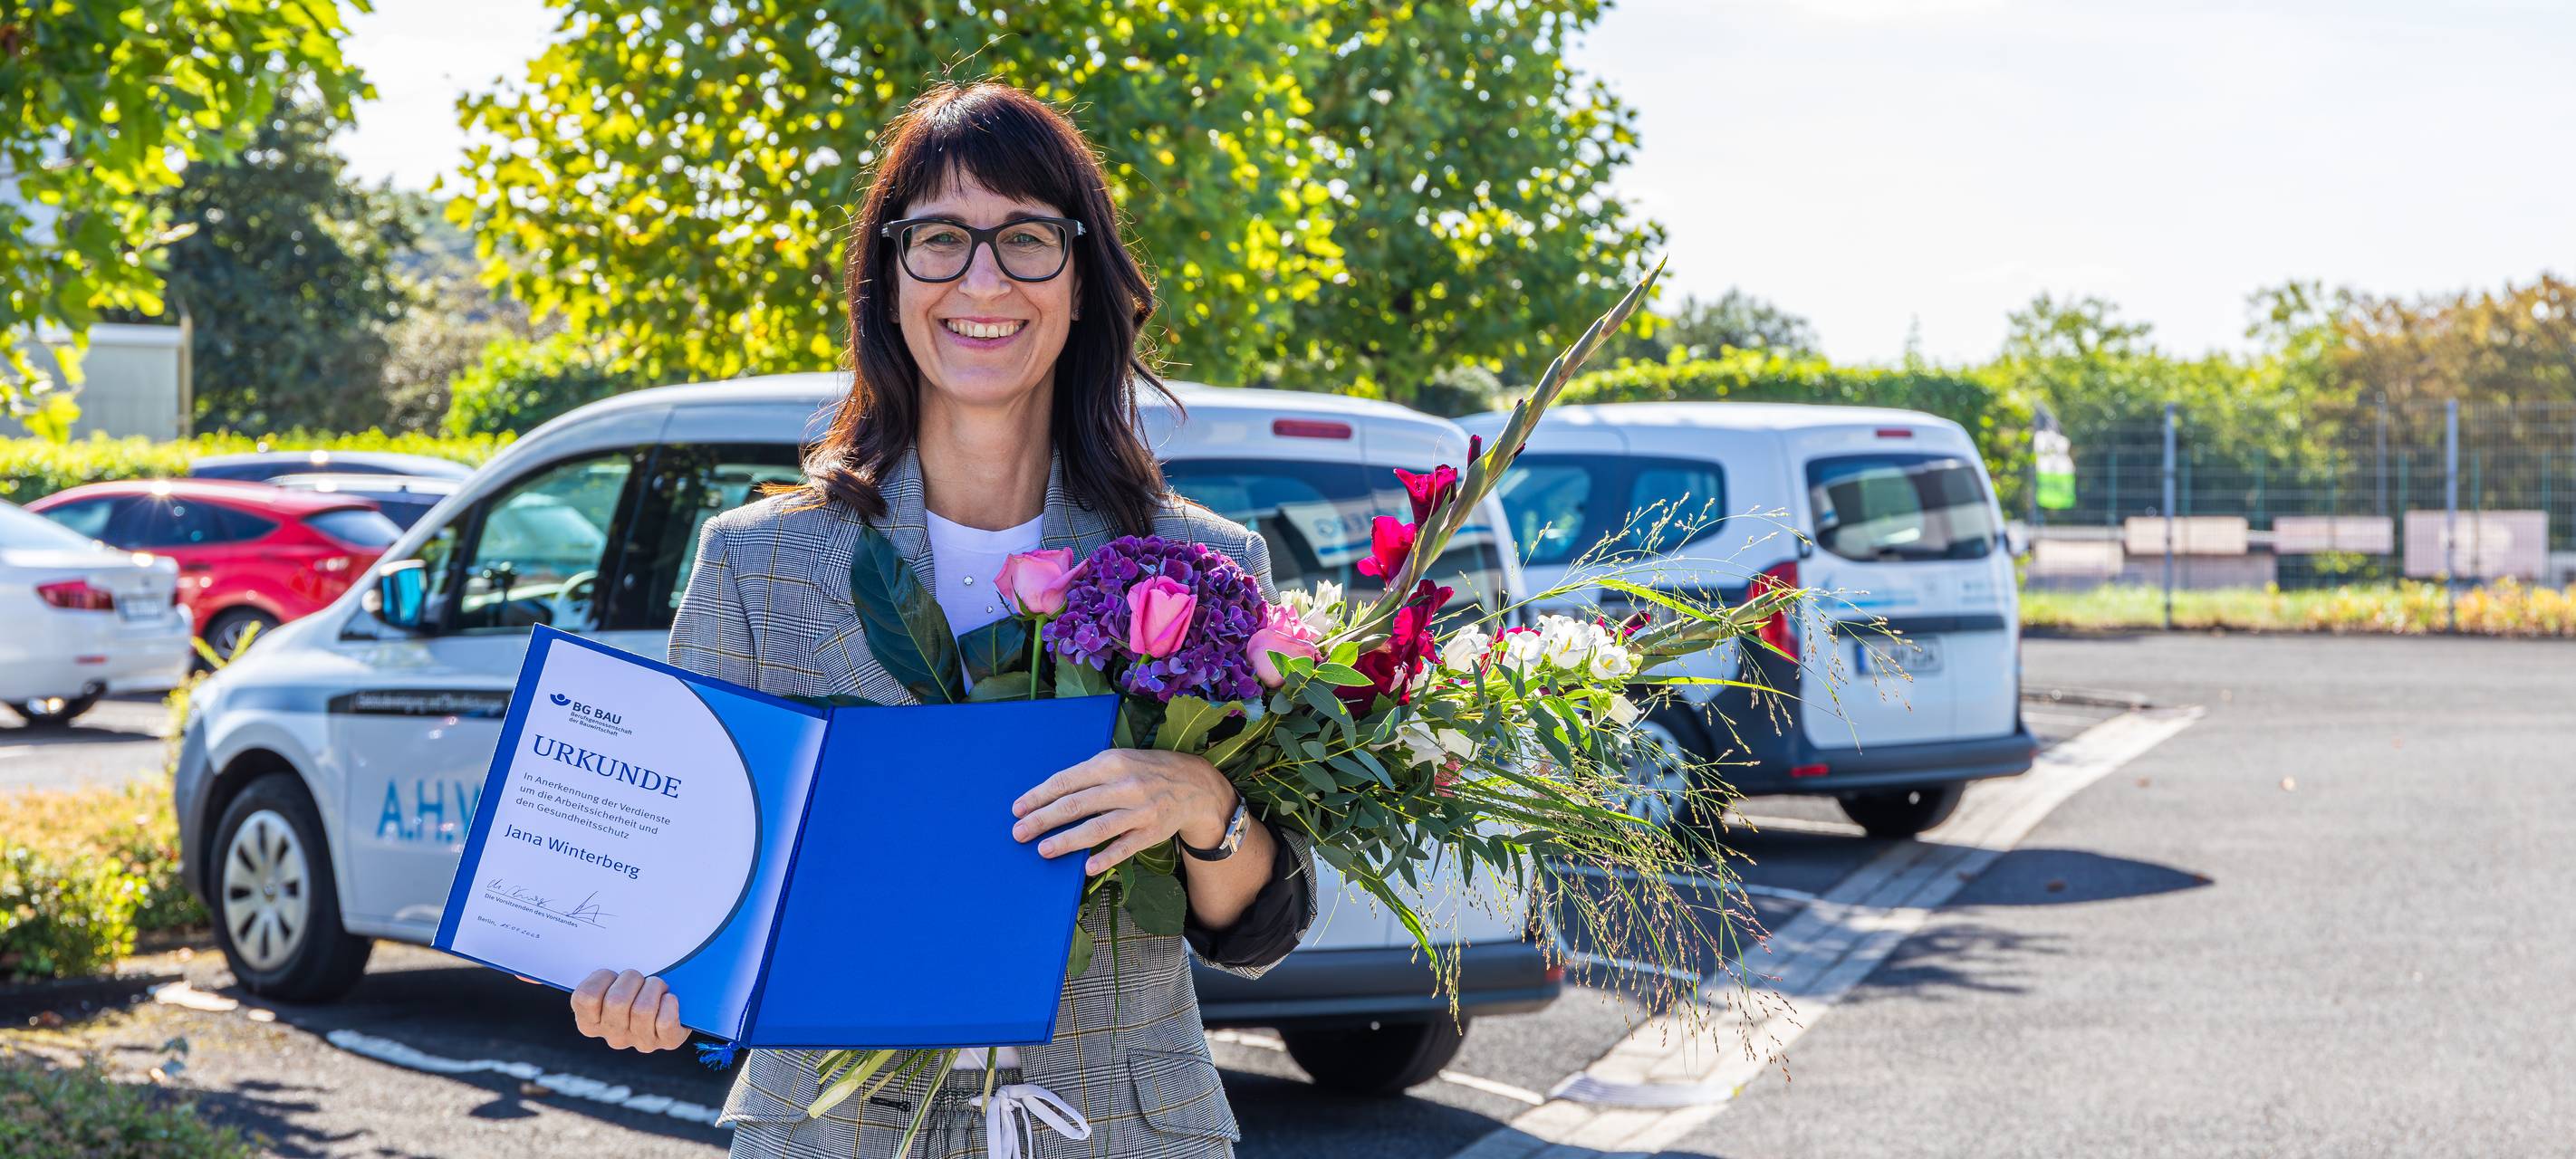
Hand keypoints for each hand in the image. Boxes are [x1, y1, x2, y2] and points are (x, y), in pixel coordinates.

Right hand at [570, 968, 687, 1052]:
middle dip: (632, 979)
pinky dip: (670, 1004)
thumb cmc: (636, 990)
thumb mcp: (612, 982)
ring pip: (643, 1009)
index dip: (602, 978)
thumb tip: (603, 947)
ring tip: (657, 987)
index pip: (585, 997)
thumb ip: (604, 975)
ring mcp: (640, 1041)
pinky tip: (669, 999)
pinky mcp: (667, 1041)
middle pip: (616, 1001)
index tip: (613, 975)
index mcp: (591, 1022)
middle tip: (640, 979)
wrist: (674, 1008)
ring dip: (654, 988)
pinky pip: (665, 1021)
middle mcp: (613, 1035)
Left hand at [1011, 749, 1236, 874]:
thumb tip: (1050, 795)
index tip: (1017, 809)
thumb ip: (1088, 775)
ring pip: (1097, 828)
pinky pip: (1125, 847)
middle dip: (1043, 819)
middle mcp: (1124, 785)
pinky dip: (1106, 857)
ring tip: (1043, 850)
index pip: (1066, 781)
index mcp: (1110, 763)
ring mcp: (1140, 810)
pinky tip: (1087, 867)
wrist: (1194, 782)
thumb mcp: (1119, 760)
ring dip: (1067, 840)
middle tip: (1019, 832)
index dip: (1039, 796)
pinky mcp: (1152, 831)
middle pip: (1076, 805)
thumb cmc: (1146, 770)